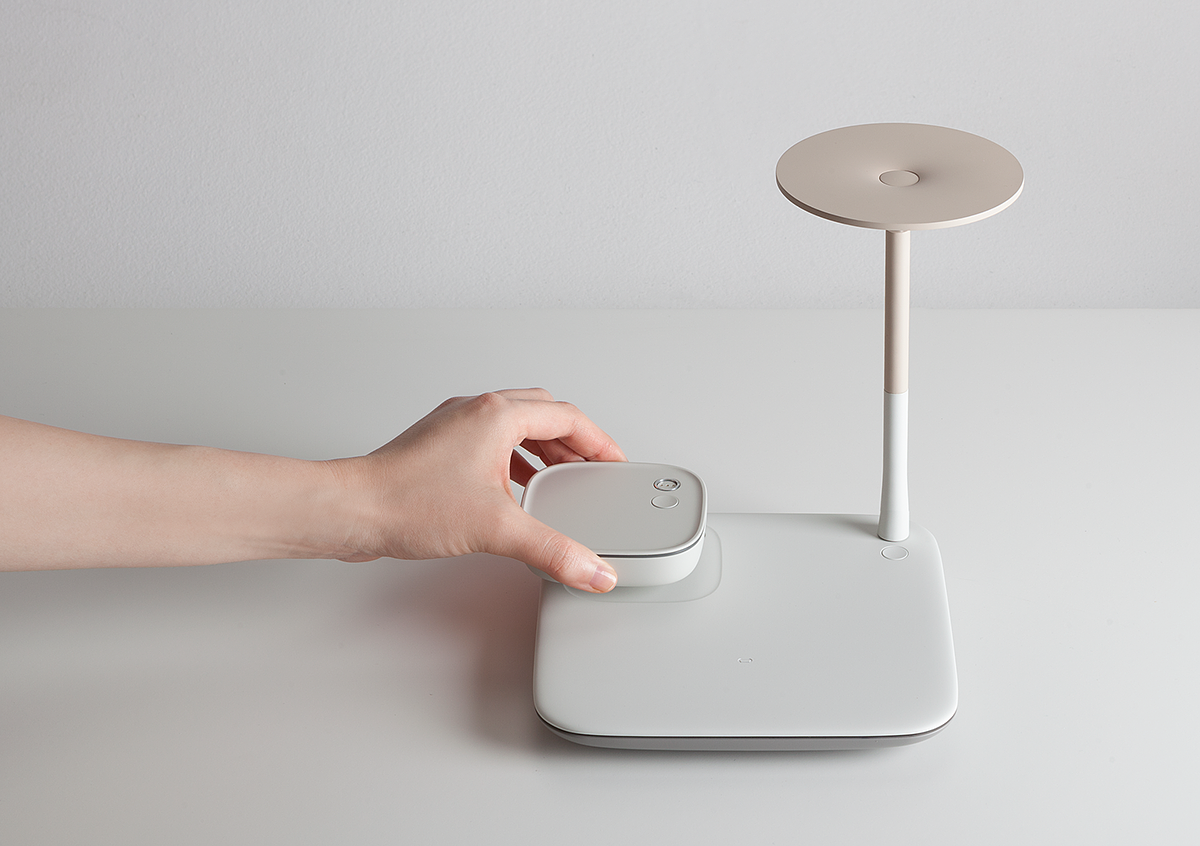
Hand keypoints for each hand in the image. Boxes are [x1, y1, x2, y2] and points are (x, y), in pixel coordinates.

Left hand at [331, 389, 625, 591]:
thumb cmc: (406, 502)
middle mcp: (476, 412)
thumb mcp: (497, 529)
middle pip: (543, 413)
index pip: (567, 417)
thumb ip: (554, 551)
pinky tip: (514, 491)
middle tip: (591, 467)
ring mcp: (454, 427)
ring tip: (559, 478)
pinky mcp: (438, 447)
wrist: (352, 510)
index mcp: (496, 415)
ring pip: (514, 426)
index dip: (599, 441)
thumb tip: (593, 570)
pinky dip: (513, 460)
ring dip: (542, 449)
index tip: (613, 462)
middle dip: (573, 441)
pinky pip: (490, 443)